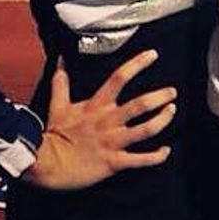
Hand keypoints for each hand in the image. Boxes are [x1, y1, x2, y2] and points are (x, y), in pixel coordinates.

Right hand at [23, 51, 175, 189]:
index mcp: (96, 106)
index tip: (152, 55)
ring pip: (145, 130)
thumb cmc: (55, 135)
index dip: (137, 64)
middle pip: (140, 105)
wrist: (46, 164)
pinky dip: (156, 156)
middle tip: (172, 92)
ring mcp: (112, 142)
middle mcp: (108, 121)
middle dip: (160, 97)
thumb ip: (61, 82)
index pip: (119, 78)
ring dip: (162, 120)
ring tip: (172, 111)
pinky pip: (140, 160)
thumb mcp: (58, 105)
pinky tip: (166, 151)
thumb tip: (59, 60)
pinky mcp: (114, 162)